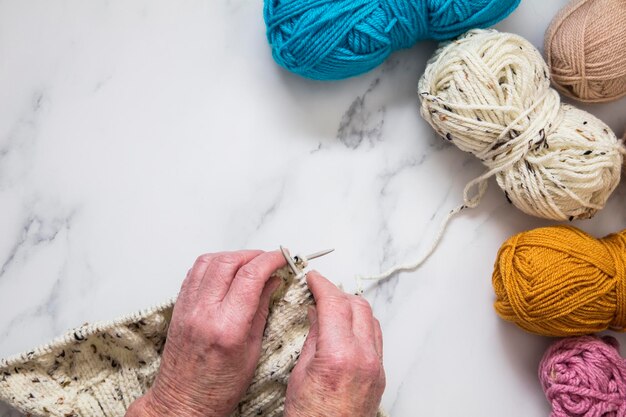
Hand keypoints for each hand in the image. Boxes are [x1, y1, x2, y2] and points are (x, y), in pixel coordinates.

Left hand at [126, 250, 284, 416]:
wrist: (182, 403)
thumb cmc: (216, 388)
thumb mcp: (252, 352)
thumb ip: (262, 311)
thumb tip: (272, 283)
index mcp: (226, 328)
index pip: (250, 276)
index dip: (270, 260)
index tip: (282, 257)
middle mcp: (203, 313)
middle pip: (229, 262)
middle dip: (254, 255)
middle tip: (270, 260)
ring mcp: (187, 308)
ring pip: (209, 261)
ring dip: (233, 256)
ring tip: (249, 264)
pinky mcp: (179, 307)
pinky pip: (195, 272)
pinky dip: (214, 264)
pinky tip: (226, 271)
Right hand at [284, 271, 384, 416]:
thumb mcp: (300, 374)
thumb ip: (314, 337)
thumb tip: (317, 312)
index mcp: (339, 356)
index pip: (335, 303)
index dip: (322, 284)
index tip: (312, 278)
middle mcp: (364, 358)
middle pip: (357, 305)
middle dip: (337, 292)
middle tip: (318, 291)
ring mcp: (375, 366)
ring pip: (370, 319)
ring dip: (351, 307)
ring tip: (331, 308)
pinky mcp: (380, 374)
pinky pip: (375, 337)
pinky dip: (361, 324)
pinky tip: (344, 328)